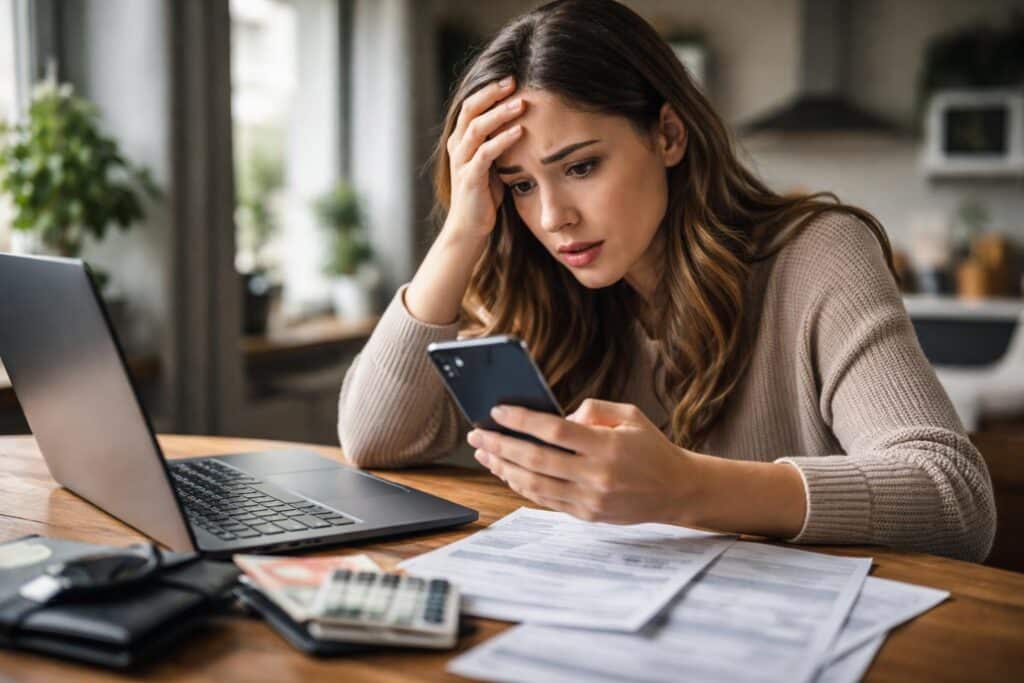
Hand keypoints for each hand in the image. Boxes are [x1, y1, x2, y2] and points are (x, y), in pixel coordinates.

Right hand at [444, 76, 524, 239]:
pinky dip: (503, 141)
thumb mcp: (493, 161)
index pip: (472, 104)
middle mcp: (457, 146)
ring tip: (521, 104)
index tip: (512, 78)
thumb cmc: (484, 193)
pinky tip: (519, 132)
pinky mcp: (469, 178)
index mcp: (461, 138)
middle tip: (515, 81)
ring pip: (477, 129)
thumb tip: (523, 120)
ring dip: (499, 114)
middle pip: (471, 110)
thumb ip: (499, 141)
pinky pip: (485, 154)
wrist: (470, 226)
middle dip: (492, 93)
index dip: (489, 89)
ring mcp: (461, 161)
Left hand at [466, 399, 701, 525]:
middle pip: (536, 459)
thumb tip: (556, 416)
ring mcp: (590, 499)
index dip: (522, 420)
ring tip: (484, 454)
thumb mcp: (630, 416)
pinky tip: (507, 472)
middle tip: (477, 434)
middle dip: (500, 445)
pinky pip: (546, 500)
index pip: (554, 431)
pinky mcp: (587, 515)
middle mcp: (596, 475)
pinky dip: (522, 486)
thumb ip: (593, 410)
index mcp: (607, 446)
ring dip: (504, 468)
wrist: (676, 490)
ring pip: (535, 484)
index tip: (498, 411)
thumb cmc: (651, 448)